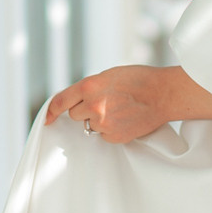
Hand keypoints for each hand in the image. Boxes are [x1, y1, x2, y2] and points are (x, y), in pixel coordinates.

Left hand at [46, 67, 175, 144]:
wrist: (163, 94)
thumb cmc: (139, 80)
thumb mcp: (108, 75)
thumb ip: (89, 88)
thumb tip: (76, 101)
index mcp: (89, 87)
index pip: (60, 101)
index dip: (51, 112)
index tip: (48, 119)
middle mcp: (93, 106)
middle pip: (75, 115)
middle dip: (85, 110)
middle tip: (105, 102)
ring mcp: (104, 124)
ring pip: (91, 126)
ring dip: (99, 120)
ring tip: (119, 110)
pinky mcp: (114, 137)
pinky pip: (104, 135)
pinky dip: (111, 129)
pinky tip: (125, 119)